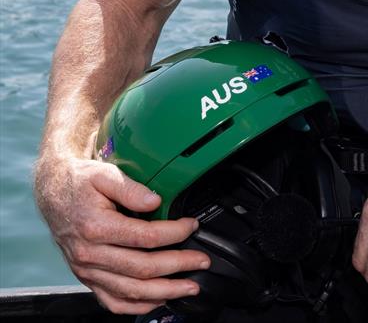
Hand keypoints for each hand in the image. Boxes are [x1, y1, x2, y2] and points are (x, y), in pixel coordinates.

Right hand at [35, 154, 210, 314]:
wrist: (53, 193)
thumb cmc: (80, 182)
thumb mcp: (104, 174)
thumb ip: (130, 188)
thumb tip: (155, 200)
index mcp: (96, 227)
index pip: (144, 237)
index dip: (174, 233)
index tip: (191, 226)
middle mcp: (90, 254)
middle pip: (141, 269)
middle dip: (178, 266)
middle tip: (201, 261)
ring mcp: (88, 270)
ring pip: (130, 291)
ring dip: (164, 292)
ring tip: (189, 287)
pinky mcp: (87, 278)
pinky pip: (113, 301)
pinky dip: (138, 306)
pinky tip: (159, 300)